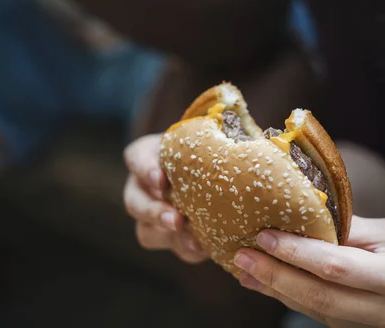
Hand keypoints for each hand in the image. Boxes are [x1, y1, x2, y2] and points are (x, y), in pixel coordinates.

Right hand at [123, 134, 207, 263]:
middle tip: (175, 219)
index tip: (161, 178)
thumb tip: (250, 134)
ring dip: (170, 237)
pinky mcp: (170, 237)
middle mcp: (142, 188)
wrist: (217, 169)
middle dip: (154, 212)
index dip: (145, 169)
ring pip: (148, 232)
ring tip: (194, 241)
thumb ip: (214, 136)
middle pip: (135, 202)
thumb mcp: (208, 136)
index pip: (137, 158)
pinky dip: (189, 249)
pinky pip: (173, 248)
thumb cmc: (211, 146)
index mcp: (147, 155)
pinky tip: (205, 248)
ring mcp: (152, 216)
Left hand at [233, 216, 384, 327]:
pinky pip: (325, 316)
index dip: (294, 252)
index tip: (263, 235)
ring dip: (278, 290)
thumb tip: (303, 216)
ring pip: (317, 311)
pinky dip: (296, 299)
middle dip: (274, 277)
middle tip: (240, 256)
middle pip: (318, 298)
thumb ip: (350, 229)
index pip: (335, 267)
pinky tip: (274, 283)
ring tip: (246, 268)